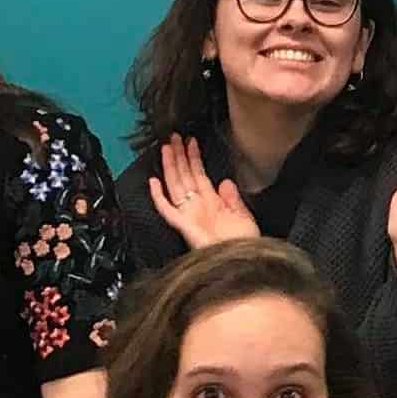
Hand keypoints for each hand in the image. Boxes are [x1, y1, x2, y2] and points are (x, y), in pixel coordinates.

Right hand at [142, 136, 261, 248]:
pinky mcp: (183, 225)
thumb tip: (225, 181)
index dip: (194, 158)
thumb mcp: (243, 216)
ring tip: (167, 147)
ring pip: (175, 185)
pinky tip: (153, 181)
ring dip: (170, 166)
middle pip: (184, 176)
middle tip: (173, 136)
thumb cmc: (243, 244)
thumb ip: (233, 199)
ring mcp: (189, 214)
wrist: (242, 260)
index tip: (190, 141)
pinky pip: (166, 209)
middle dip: (179, 156)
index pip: (199, 175)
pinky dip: (158, 196)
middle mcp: (198, 206)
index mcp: (212, 203)